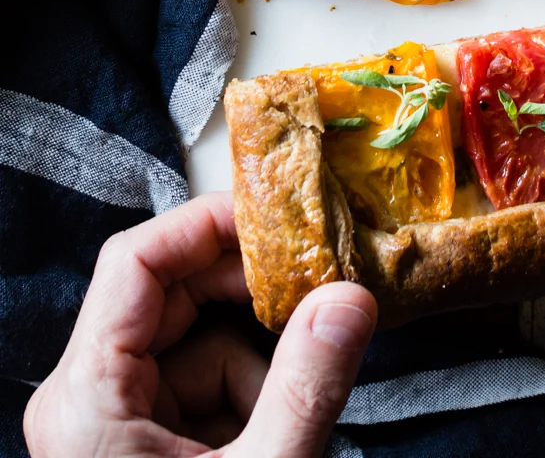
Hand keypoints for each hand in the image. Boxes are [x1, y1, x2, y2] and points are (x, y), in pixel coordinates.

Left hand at [24, 192, 377, 456]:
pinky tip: (271, 437)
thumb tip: (352, 296)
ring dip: (253, 362)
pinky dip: (243, 399)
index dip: (206, 225)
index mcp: (85, 397)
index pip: (136, 263)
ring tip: (291, 409)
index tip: (279, 219)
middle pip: (168, 299)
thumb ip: (307, 385)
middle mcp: (83, 400)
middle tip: (318, 297)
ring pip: (192, 345)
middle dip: (247, 302)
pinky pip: (195, 390)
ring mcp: (107, 426)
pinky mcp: (135, 452)